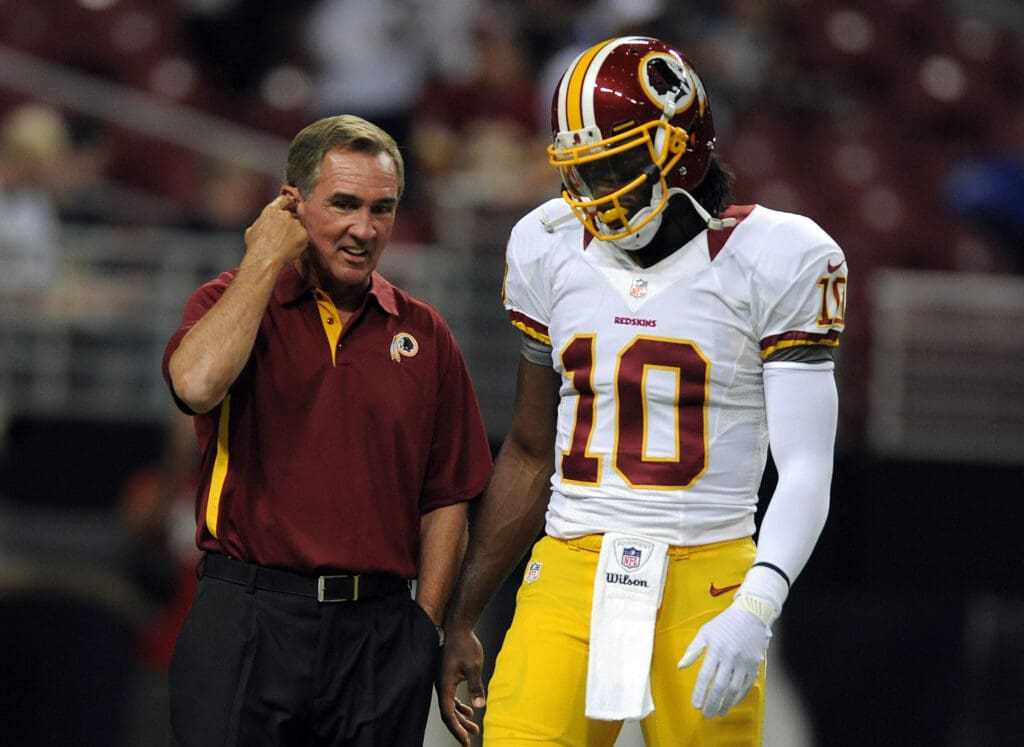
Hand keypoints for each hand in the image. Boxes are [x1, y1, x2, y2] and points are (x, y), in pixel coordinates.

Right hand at [243, 193, 307, 267]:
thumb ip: (261, 222)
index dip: (288, 203)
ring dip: (294, 233)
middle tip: (284, 236)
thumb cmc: (256, 246)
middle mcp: (285, 214)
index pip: (284, 200)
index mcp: (271, 210)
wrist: (265, 258)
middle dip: (289, 224)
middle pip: (291, 216)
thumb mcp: (252, 229)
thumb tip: (263, 224)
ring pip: (298, 227)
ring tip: (285, 245)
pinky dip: (300, 242)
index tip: (291, 205)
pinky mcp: (303, 233)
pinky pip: (303, 236)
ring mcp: (295, 223)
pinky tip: (291, 248)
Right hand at [436, 626, 486, 746]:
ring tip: (475, 728)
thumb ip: (475, 686)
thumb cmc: (465, 644)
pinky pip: (451, 697)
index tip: (466, 741)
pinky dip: (460, 706)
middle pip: (448, 713)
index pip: (448, 714)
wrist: (458, 627)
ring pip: (450, 706)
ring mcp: (443, 681)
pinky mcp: (448, 676)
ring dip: (461, 718)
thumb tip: (480, 706)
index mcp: (444, 685)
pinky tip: (470, 711)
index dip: (456, 729)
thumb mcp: (474, 666)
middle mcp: (441, 685)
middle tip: (470, 740)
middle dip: (459, 728)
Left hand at [677, 601, 771, 717]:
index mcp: (716, 650)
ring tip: (719, 712)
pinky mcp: (755, 665)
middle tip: (707, 715)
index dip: (700, 692)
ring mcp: (744, 663)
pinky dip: (740, 696)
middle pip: (720, 686)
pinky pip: (747, 685)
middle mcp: (730, 658)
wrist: (751, 615)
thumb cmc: (724, 624)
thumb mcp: (705, 632)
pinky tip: (733, 703)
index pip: (706, 676)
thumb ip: (693, 650)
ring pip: (735, 689)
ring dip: (726, 703)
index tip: (696, 705)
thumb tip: (680, 667)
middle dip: (713, 703)